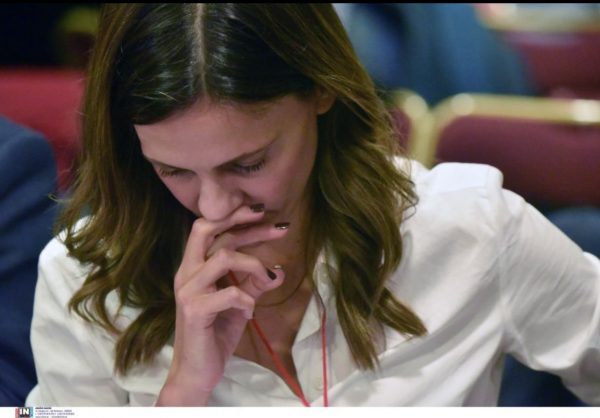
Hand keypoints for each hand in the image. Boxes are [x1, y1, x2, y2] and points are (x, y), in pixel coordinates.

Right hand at [156, 204, 288, 404]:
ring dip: (253, 264)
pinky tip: (250, 311)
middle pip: (207, 230)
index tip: (263, 213)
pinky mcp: (195, 310)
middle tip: (269, 218)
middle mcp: (186, 273)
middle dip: (239, 220)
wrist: (197, 373)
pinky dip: (247, 299)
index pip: (211, 231)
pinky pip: (230, 292)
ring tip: (266, 279)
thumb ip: (254, 285)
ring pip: (224, 257)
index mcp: (194, 268)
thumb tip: (279, 271)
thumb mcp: (240, 304)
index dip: (235, 218)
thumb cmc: (215, 335)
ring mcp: (188, 290)